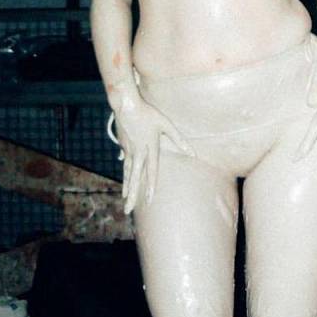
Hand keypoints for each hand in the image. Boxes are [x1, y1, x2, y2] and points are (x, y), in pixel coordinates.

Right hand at [113, 98, 195, 213]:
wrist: (126, 106)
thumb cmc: (148, 113)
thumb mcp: (166, 124)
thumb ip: (179, 139)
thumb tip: (192, 152)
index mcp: (150, 148)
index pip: (151, 171)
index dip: (151, 186)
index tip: (150, 200)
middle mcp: (138, 152)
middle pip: (135, 178)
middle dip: (132, 195)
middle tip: (128, 210)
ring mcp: (129, 150)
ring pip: (128, 173)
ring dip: (127, 187)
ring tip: (126, 200)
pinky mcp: (123, 146)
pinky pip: (125, 164)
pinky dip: (124, 174)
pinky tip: (125, 180)